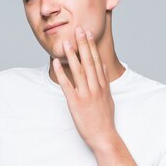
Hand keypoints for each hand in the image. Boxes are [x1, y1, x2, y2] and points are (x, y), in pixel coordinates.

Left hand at [53, 26, 118, 151]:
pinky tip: (57, 63)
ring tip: (66, 42)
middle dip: (83, 44)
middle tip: (78, 29)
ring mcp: (86, 94)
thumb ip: (105, 83)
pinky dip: (62, 73)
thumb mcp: (109, 98)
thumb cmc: (105, 119)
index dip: (92, 46)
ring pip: (79, 71)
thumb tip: (103, 68)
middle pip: (89, 61)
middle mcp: (95, 87)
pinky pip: (67, 85)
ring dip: (72, 55)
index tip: (88, 34)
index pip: (97, 61)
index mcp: (103, 85)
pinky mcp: (76, 102)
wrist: (104, 136)